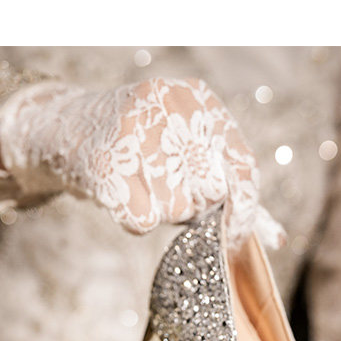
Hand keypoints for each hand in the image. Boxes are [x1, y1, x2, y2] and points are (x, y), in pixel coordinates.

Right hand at [0, 77, 283, 251]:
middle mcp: (172, 106)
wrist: (64, 128)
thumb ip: (233, 189)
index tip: (235, 236)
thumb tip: (275, 239)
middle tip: (164, 186)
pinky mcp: (108, 163)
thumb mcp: (191, 151)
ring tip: (137, 181)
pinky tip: (119, 192)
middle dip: (191, 205)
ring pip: (175, 210)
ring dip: (160, 211)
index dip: (245, 209)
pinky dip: (133, 219)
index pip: (243, 165)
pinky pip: (142, 221)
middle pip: (209, 194)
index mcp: (200, 100)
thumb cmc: (141, 148)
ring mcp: (137, 130)